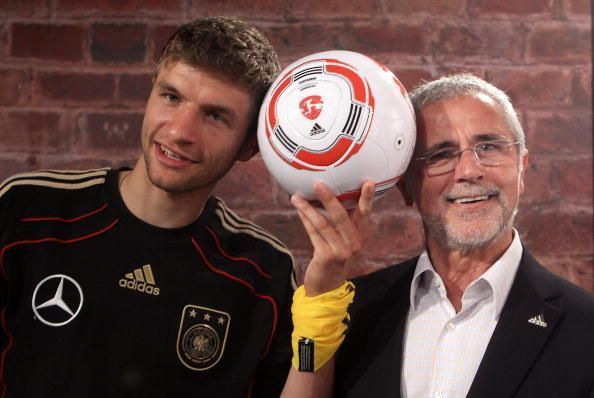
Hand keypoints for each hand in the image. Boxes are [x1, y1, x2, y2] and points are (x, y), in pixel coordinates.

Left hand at [290, 180, 375, 296]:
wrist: (328, 286)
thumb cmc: (335, 255)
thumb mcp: (344, 239)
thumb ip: (342, 221)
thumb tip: (329, 192)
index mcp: (362, 234)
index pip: (366, 213)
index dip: (367, 198)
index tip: (369, 181)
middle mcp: (355, 242)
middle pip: (341, 215)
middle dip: (329, 198)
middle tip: (318, 183)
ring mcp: (341, 251)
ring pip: (323, 224)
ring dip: (308, 208)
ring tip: (296, 196)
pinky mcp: (327, 257)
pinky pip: (314, 233)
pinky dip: (305, 220)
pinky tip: (298, 209)